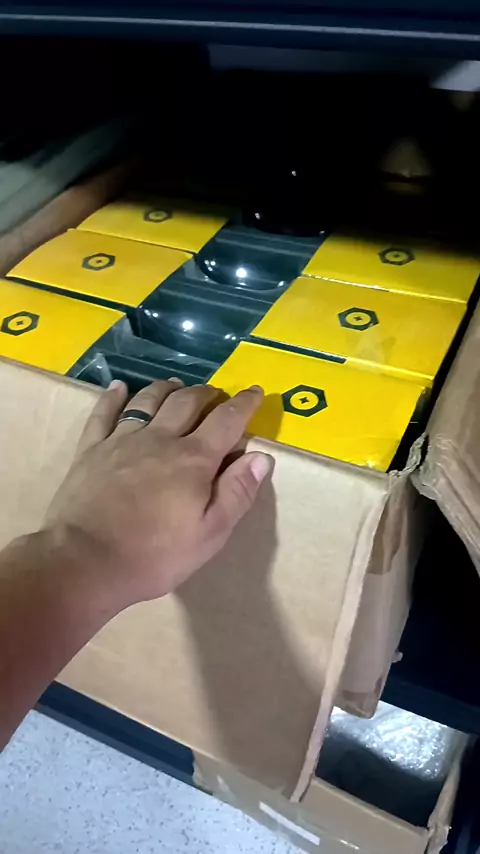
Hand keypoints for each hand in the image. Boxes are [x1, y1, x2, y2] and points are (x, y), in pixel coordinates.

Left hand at [45, 379, 273, 610]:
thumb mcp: (209, 535)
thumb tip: (262, 456)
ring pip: (148, 401)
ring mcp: (121, 441)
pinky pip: (104, 413)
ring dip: (166, 389)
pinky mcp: (90, 450)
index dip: (243, 404)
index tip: (255, 392)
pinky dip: (113, 397)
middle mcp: (160, 439)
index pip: (226, 421)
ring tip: (176, 385)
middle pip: (187, 402)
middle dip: (206, 394)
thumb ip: (237, 493)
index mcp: (193, 460)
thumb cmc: (153, 556)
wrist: (84, 560)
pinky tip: (119, 387)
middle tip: (216, 394)